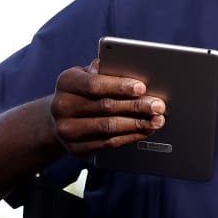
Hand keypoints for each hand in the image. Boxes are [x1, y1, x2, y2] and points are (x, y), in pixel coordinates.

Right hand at [46, 60, 165, 156]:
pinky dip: (130, 137)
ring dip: (137, 124)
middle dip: (136, 106)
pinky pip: (108, 143)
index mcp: (66, 83)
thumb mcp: (87, 75)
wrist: (59, 119)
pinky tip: (144, 131)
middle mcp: (62, 106)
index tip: (142, 87)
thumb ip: (105, 70)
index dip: (119, 86)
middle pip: (105, 107)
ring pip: (108, 127)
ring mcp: (67, 130)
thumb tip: (129, 69)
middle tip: (158, 105)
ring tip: (156, 120)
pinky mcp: (76, 149)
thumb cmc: (82, 91)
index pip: (94, 84)